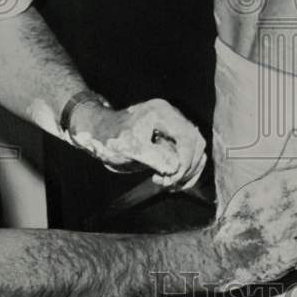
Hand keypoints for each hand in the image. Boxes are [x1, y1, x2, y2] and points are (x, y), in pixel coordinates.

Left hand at [68, 98, 207, 190]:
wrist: (100, 135)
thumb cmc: (110, 138)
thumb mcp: (129, 148)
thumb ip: (154, 157)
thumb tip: (176, 168)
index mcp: (163, 113)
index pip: (188, 136)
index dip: (185, 159)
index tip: (173, 177)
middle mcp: (172, 118)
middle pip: (197, 143)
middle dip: (187, 166)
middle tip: (170, 183)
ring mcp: (173, 128)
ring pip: (196, 150)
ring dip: (188, 170)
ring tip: (169, 183)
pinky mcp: (172, 140)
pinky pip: (189, 155)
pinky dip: (186, 170)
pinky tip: (173, 181)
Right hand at [211, 131, 296, 289]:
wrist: (224, 254)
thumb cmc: (244, 214)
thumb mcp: (258, 184)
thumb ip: (284, 161)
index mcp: (266, 188)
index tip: (296, 187)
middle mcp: (272, 210)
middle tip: (294, 207)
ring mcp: (279, 235)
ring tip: (292, 224)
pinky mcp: (285, 256)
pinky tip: (291, 239)